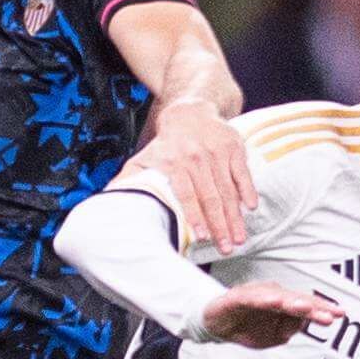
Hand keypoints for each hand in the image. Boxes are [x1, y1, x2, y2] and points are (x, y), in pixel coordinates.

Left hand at [139, 100, 253, 252]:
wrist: (190, 111)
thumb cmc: (167, 144)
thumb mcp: (145, 157)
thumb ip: (131, 178)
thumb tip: (109, 198)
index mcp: (174, 163)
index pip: (186, 194)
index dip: (194, 217)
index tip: (202, 237)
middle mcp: (196, 158)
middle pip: (210, 197)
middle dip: (220, 225)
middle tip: (227, 248)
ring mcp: (217, 153)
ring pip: (228, 190)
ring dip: (235, 216)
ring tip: (239, 238)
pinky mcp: (234, 148)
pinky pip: (242, 173)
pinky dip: (248, 191)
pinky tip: (250, 208)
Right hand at [201, 280, 341, 348]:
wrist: (215, 325)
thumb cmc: (247, 327)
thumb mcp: (271, 337)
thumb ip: (287, 330)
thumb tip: (300, 323)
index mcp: (283, 306)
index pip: (306, 306)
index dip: (322, 309)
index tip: (341, 314)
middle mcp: (272, 297)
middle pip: (295, 300)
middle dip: (312, 307)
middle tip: (328, 314)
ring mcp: (255, 295)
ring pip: (277, 297)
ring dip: (292, 302)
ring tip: (305, 308)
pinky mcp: (237, 297)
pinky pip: (251, 298)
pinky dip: (263, 298)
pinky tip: (273, 301)